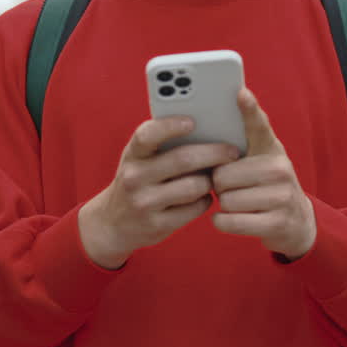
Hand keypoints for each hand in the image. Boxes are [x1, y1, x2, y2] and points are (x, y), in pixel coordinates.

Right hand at [79, 116, 241, 268]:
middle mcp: (135, 177)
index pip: (147, 135)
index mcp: (133, 154)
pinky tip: (203, 196)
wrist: (113, 224)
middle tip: (233, 151)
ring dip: (211, 180)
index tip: (192, 121)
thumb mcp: (140, 160)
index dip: (170, 126)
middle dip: (214, 153)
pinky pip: (195, 208)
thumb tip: (209, 125)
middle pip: (183, 159)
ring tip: (215, 176)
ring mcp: (144, 203)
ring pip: (194, 186)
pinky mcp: (157, 225)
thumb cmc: (138, 181)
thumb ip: (164, 144)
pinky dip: (205, 200)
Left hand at [212, 88, 316, 260]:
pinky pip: (229, 220)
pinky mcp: (277, 222)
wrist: (296, 221)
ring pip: (225, 199)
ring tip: (239, 201)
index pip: (258, 125)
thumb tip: (208, 130)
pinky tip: (232, 217)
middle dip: (219, 183)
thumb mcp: (259, 160)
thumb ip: (239, 143)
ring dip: (223, 204)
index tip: (241, 93)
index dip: (249, 109)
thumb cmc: (264, 184)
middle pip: (223, 174)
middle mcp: (279, 168)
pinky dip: (223, 222)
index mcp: (270, 147)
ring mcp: (281, 195)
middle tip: (231, 185)